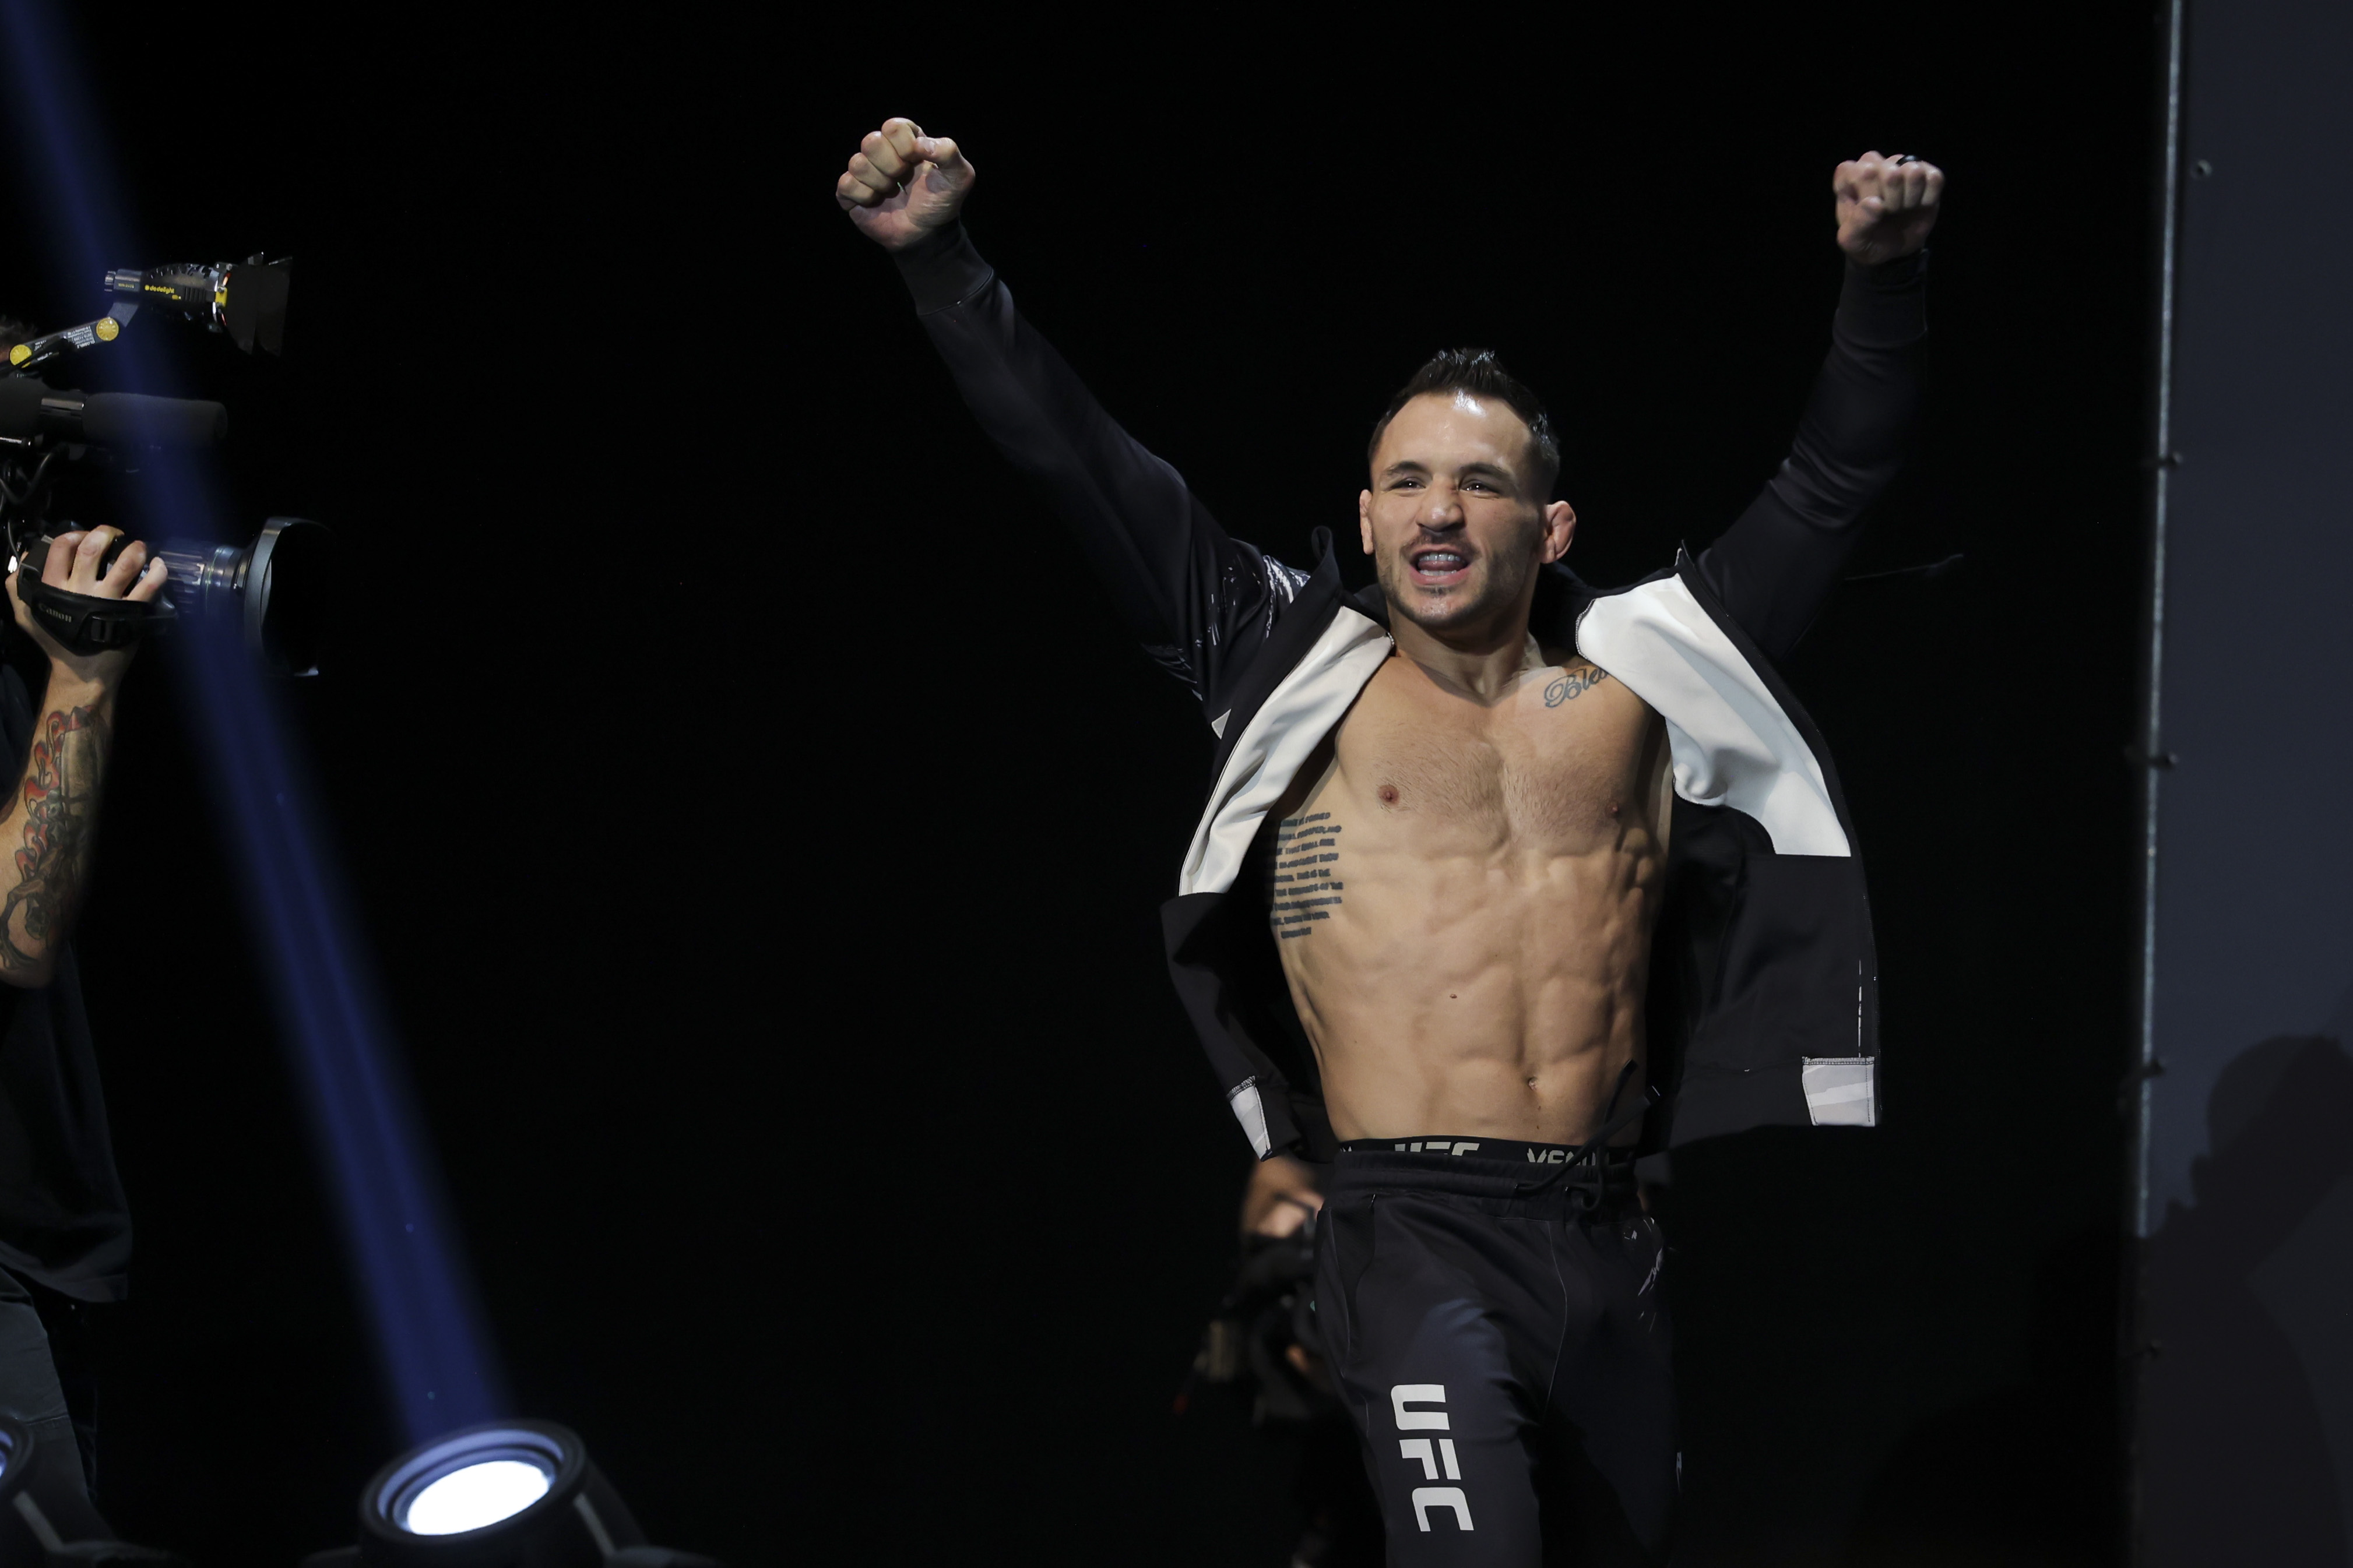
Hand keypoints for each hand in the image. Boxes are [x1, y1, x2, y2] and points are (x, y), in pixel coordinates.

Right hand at [6, 528, 168, 689]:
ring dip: (135, 550)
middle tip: (115, 534)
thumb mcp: (25, 613)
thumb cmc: (55, 640)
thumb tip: (24, 557)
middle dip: (105, 534)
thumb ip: (17, 585)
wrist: (82, 672)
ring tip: (139, 546)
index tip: (85, 534)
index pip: (61, 548)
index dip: (75, 534)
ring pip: (125, 566)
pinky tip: (159, 564)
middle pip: (92, 550)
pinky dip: (158, 572)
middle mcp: (80, 591)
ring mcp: (108, 601)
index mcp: (53, 587)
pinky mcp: (131, 613)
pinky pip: (149, 587)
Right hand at [836, 117, 975, 250]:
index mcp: (906, 140)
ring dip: (879, 184)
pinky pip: (846, 184)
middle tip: (902, 180)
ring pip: (857, 163)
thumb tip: (920, 144)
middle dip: (891, 166)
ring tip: (891, 193)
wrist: (927, 235)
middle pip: (871, 141)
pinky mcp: (851, 192)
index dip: (904, 146)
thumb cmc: (941, 203)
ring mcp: (865, 171)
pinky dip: (864, 197)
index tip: (916, 162)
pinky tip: (876, 203)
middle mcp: (883, 151)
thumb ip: (949, 152)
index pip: (893, 127)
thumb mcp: (959, 177)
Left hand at [1835, 151, 1943, 266]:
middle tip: (1887, 212)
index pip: (1860, 173)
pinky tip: (1918, 205)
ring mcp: (1901, 165)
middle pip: (1889, 172)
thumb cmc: (1867, 240)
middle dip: (1891, 201)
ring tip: (1902, 209)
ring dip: (1910, 199)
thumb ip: (1857, 224)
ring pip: (1913, 171)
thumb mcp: (1854, 241)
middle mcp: (1875, 163)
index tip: (1867, 211)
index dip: (1868, 196)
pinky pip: (1934, 178)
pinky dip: (1928, 198)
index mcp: (1849, 175)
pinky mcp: (1926, 172)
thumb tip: (1875, 203)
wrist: (1892, 251)